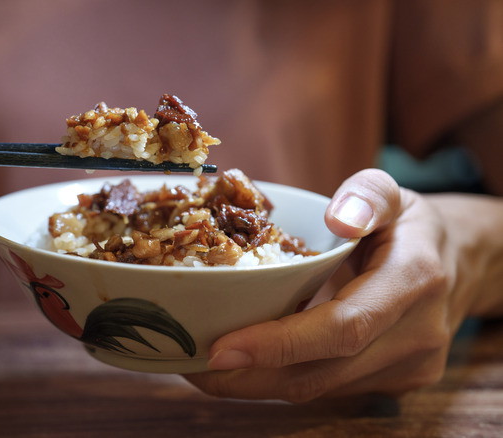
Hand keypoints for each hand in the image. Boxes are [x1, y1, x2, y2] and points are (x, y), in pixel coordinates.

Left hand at [184, 169, 466, 401]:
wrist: (456, 263)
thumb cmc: (408, 225)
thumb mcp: (393, 191)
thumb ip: (367, 194)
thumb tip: (338, 218)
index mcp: (413, 280)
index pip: (342, 327)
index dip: (279, 344)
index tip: (221, 348)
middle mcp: (416, 334)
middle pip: (321, 372)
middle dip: (250, 376)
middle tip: (191, 365)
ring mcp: (409, 367)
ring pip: (320, 389)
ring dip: (257, 384)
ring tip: (204, 368)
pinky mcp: (396, 383)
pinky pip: (329, 389)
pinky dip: (282, 380)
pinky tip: (246, 365)